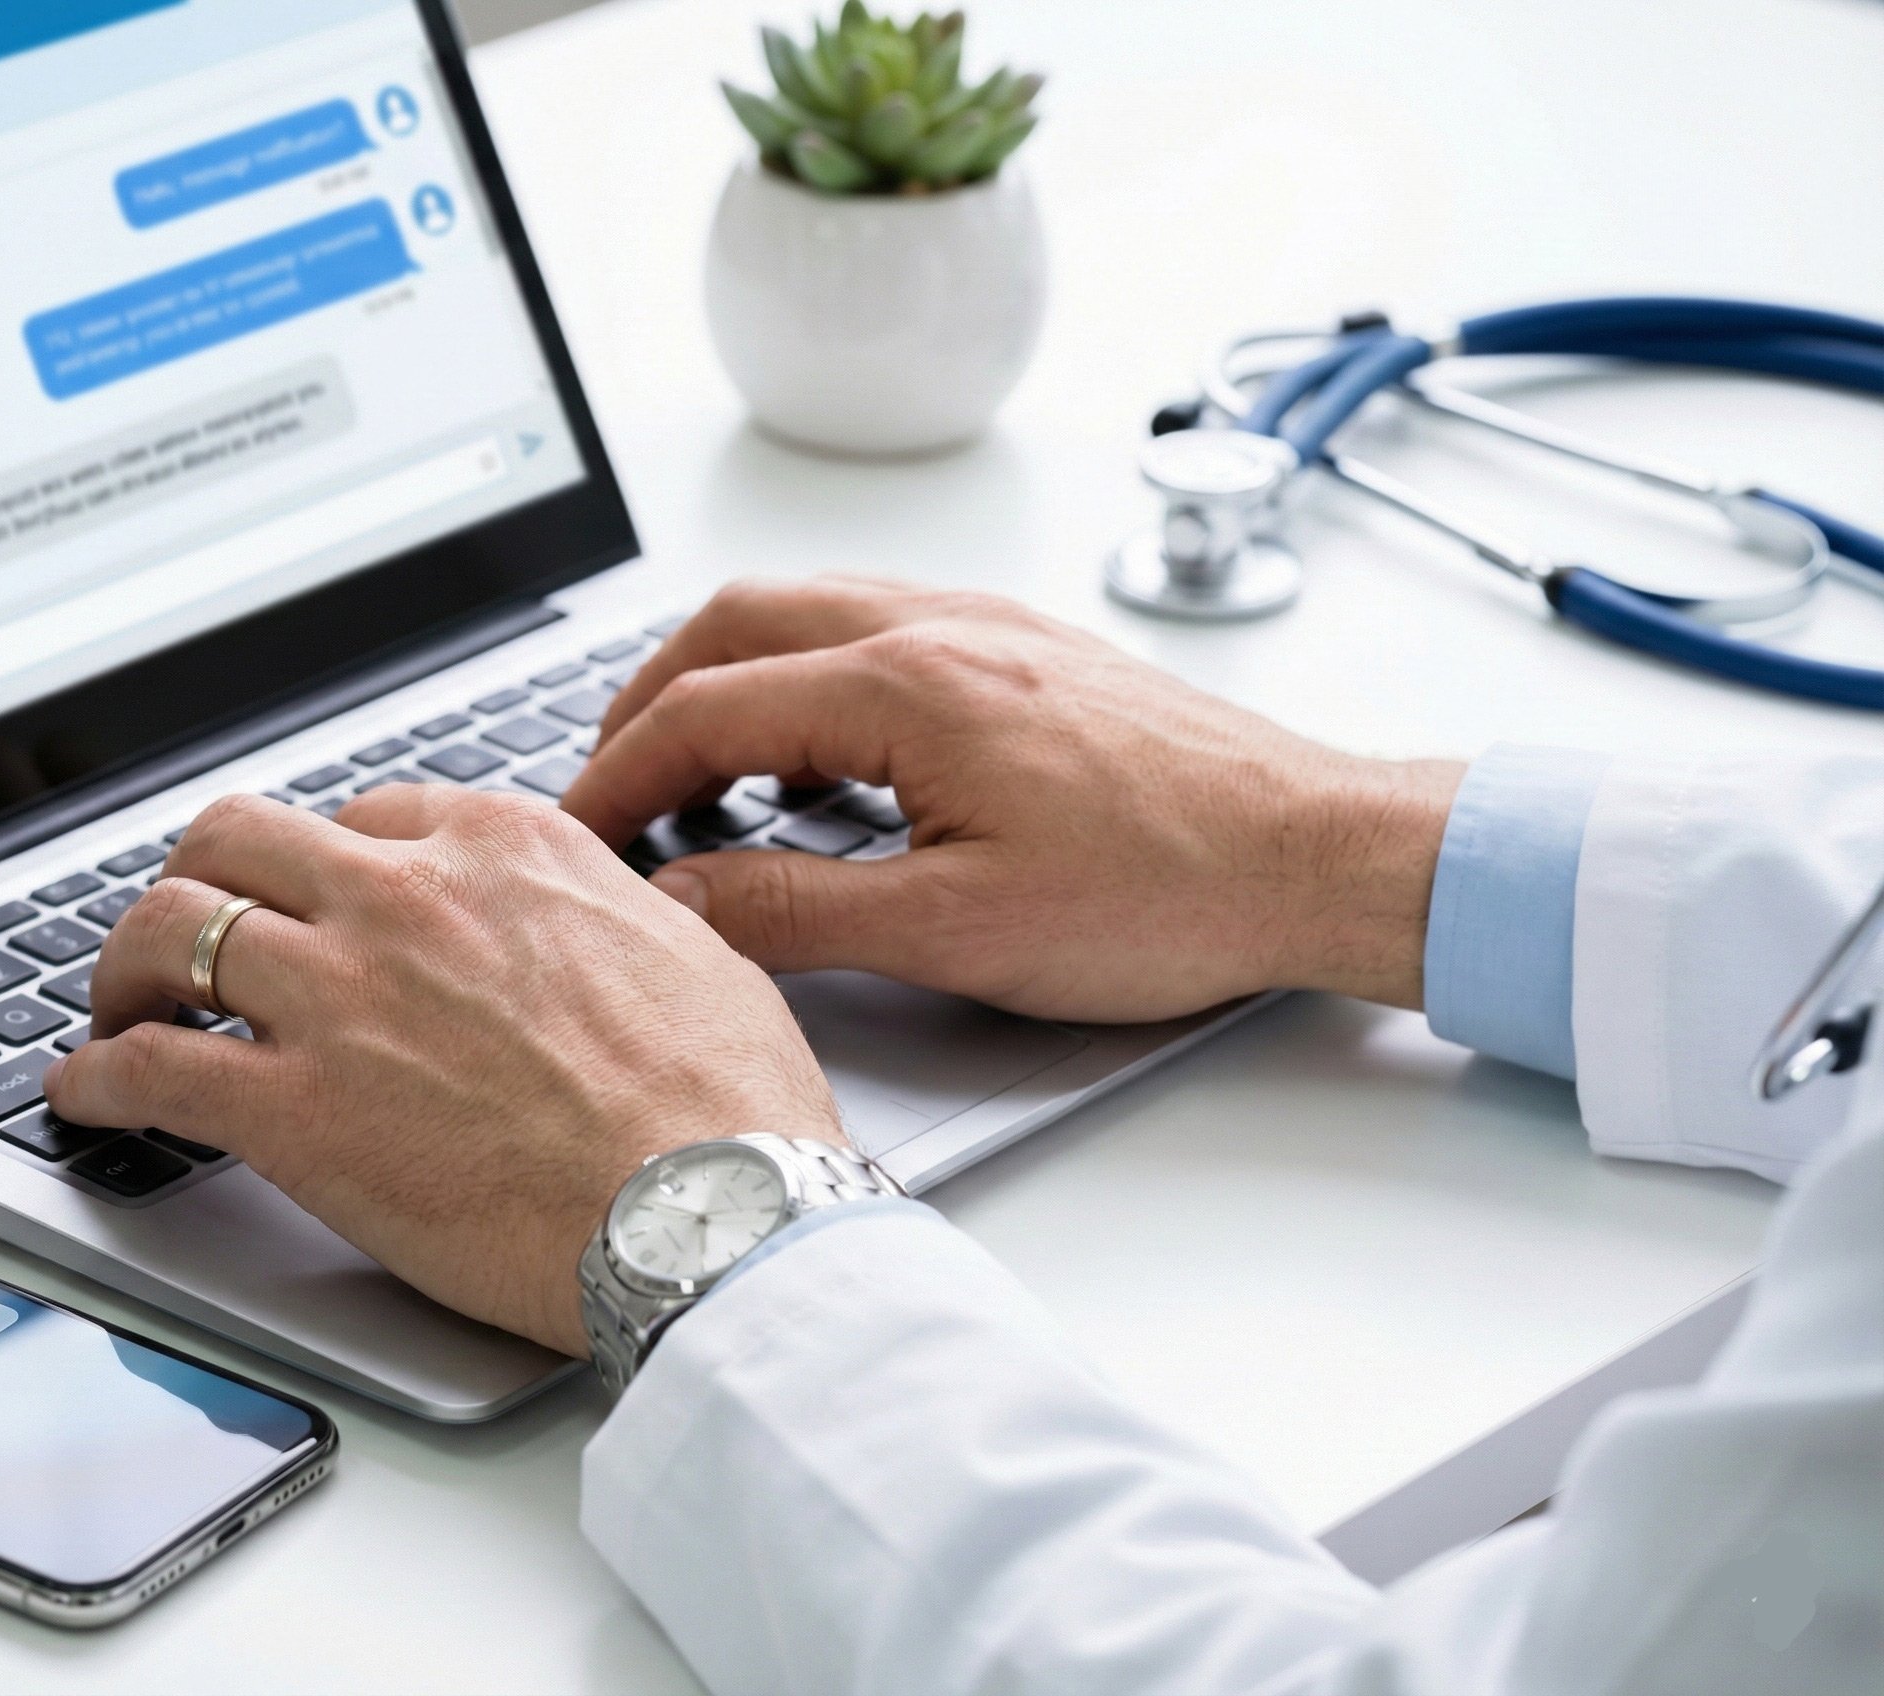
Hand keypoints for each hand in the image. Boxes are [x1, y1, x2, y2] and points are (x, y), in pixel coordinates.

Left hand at [40, 786, 841, 1356]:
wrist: (710, 1215)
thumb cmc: (725, 1107)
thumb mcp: (691, 951)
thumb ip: (612, 913)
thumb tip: (608, 916)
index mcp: (504, 849)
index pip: (371, 813)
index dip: (330, 863)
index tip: (319, 902)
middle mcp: (405, 898)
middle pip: (238, 838)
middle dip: (199, 877)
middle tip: (191, 931)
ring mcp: (340, 997)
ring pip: (170, 928)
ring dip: (126, 967)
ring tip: (118, 1004)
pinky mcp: (295, 1110)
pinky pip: (148, 1069)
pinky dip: (97, 1080)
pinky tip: (87, 1097)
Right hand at [562, 578, 1463, 1021]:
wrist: (1318, 855)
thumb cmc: (1171, 893)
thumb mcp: (957, 933)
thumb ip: (795, 910)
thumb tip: (681, 899)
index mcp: (907, 684)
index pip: (705, 710)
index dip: (618, 778)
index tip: (578, 836)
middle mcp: (939, 626)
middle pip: (735, 625)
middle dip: (649, 704)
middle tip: (612, 791)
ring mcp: (987, 626)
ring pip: (803, 610)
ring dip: (724, 678)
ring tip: (692, 772)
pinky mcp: (1024, 648)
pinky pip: (871, 624)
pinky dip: (800, 673)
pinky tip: (812, 753)